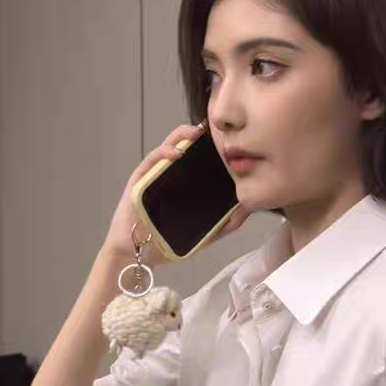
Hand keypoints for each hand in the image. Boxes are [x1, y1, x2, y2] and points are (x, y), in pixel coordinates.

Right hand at [101, 124, 248, 265]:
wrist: (138, 254)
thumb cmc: (165, 242)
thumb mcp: (204, 234)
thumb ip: (226, 224)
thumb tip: (248, 209)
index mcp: (186, 185)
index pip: (201, 161)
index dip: (214, 149)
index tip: (230, 142)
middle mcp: (170, 176)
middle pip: (187, 149)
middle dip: (201, 137)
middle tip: (217, 131)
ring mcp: (154, 175)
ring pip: (170, 147)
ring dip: (183, 137)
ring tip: (198, 133)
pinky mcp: (139, 178)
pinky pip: (152, 160)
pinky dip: (164, 153)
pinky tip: (177, 152)